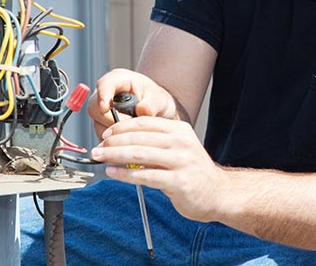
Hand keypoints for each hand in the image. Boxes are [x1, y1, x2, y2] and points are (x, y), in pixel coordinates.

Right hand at [87, 68, 178, 138]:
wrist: (157, 112)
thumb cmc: (156, 101)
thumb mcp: (159, 99)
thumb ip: (151, 104)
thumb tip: (141, 111)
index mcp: (118, 80)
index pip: (104, 84)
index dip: (102, 96)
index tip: (105, 109)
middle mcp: (105, 94)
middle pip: (95, 108)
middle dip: (112, 121)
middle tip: (132, 125)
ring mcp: (101, 111)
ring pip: (98, 125)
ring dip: (115, 132)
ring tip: (134, 130)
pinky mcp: (101, 125)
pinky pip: (102, 136)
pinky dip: (115, 140)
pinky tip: (129, 137)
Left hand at [91, 116, 228, 221]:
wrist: (218, 193)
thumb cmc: (194, 172)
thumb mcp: (179, 148)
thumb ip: (156, 142)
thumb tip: (122, 141)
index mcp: (179, 130)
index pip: (144, 123)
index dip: (121, 127)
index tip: (106, 133)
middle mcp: (181, 142)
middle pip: (138, 137)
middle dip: (112, 142)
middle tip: (97, 148)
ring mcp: (180, 161)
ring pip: (138, 154)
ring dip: (114, 155)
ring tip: (101, 158)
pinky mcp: (178, 181)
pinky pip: (144, 175)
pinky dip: (124, 174)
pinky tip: (113, 173)